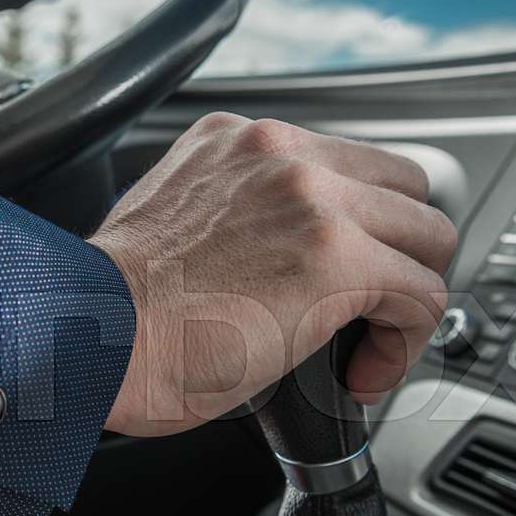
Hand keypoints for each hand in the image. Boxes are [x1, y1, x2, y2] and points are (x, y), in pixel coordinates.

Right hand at [90, 114, 455, 436]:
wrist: (86, 338)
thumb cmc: (109, 310)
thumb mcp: (168, 222)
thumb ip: (229, 216)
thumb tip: (264, 263)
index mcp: (238, 142)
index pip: (344, 163)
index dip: (361, 227)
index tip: (341, 276)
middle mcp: (281, 154)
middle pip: (405, 187)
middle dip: (399, 253)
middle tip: (370, 308)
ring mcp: (315, 201)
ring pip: (429, 237)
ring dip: (408, 296)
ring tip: (368, 344)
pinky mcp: (339, 260)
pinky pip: (423, 296)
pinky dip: (403, 343)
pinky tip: (361, 373)